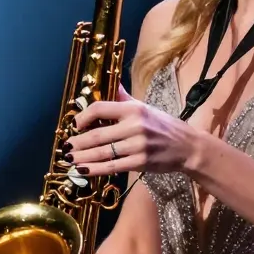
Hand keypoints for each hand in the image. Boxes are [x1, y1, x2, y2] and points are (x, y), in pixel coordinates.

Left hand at [67, 84, 196, 176]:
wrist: (187, 147)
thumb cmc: (164, 126)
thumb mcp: (145, 107)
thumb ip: (124, 98)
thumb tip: (111, 83)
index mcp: (134, 109)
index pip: (100, 109)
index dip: (83, 117)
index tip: (75, 125)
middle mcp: (135, 125)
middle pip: (98, 134)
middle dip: (78, 142)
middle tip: (66, 147)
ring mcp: (138, 145)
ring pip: (102, 152)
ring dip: (82, 157)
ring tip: (70, 159)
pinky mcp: (141, 162)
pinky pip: (112, 166)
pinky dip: (95, 170)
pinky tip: (83, 170)